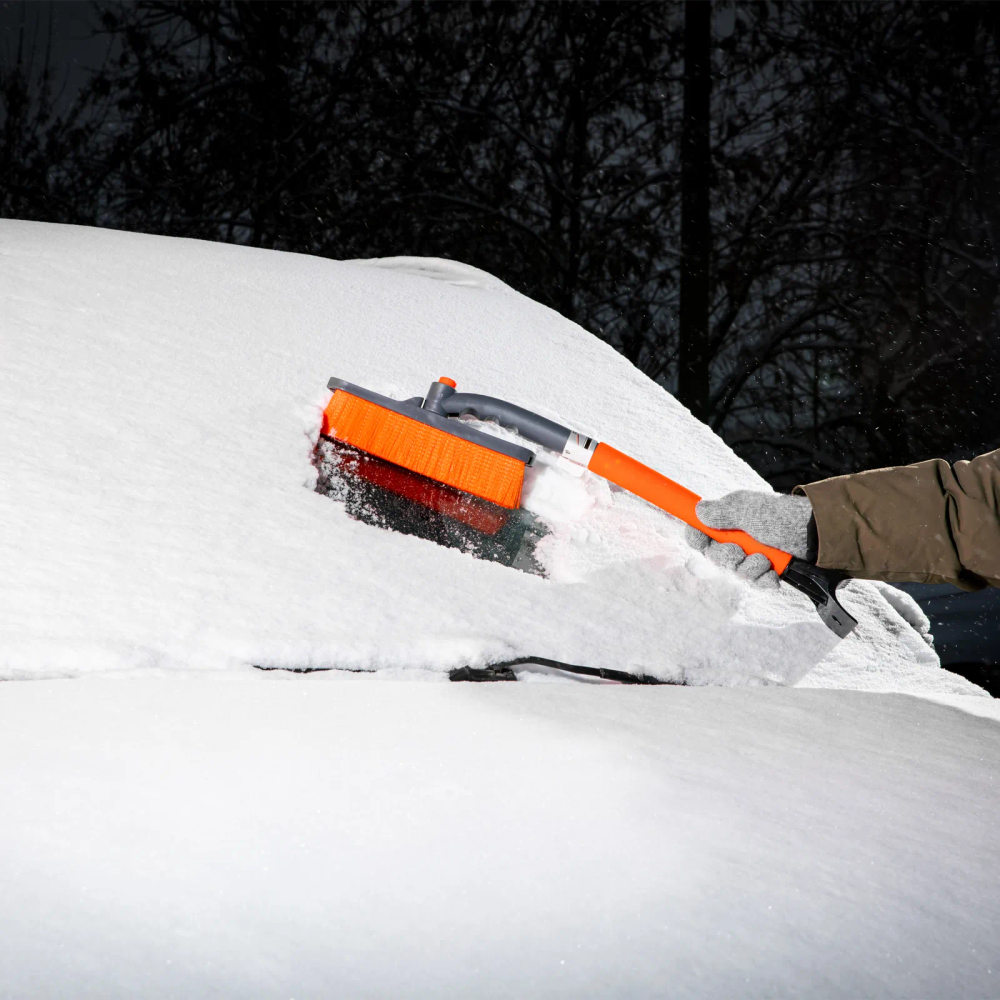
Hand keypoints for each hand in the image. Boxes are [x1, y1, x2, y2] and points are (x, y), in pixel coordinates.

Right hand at [684, 491, 814, 589]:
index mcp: (730, 520)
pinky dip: (763, 580)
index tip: (700, 537)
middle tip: (739, 551)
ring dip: (748, 568)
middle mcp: (739, 538)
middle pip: (715, 556)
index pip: (701, 531)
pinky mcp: (768, 571)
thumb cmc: (782, 516)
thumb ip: (720, 512)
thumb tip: (698, 510)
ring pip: (735, 572)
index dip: (696, 536)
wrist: (818, 534)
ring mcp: (754, 556)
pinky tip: (772, 574)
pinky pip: (755, 583)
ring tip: (765, 560)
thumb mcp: (748, 508)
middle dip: (726, 556)